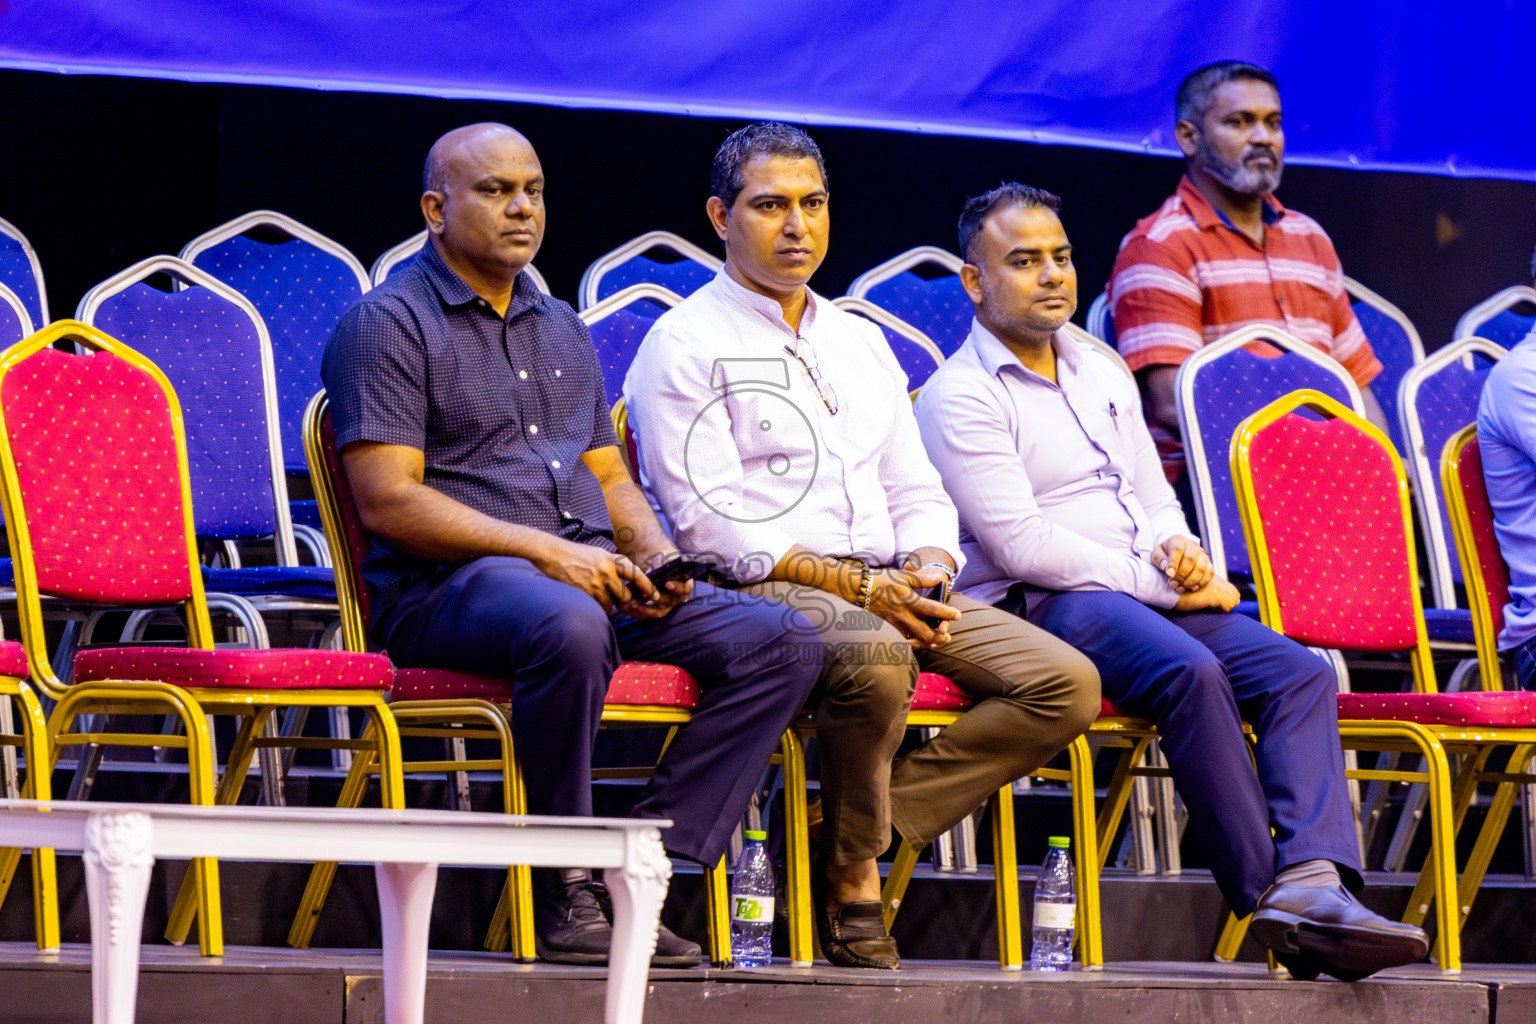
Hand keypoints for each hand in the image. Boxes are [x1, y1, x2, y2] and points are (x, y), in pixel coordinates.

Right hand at [534, 538, 661, 615]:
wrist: (554, 554)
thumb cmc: (577, 555)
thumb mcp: (600, 555)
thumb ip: (614, 569)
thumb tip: (625, 588)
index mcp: (613, 559)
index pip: (636, 575)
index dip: (648, 587)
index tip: (655, 596)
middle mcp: (607, 571)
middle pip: (625, 597)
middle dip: (622, 602)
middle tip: (616, 601)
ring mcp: (596, 583)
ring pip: (610, 604)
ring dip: (605, 604)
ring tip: (593, 593)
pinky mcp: (585, 592)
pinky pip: (596, 607)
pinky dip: (594, 606)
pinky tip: (586, 596)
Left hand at [634, 550, 695, 615]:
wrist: (659, 567)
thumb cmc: (665, 562)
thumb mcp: (667, 559)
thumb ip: (667, 563)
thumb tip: (663, 566)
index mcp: (685, 585)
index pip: (684, 588)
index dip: (677, 587)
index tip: (667, 584)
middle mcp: (678, 598)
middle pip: (668, 602)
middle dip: (655, 598)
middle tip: (643, 594)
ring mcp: (667, 606)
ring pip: (657, 612)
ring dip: (643, 609)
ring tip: (631, 604)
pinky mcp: (654, 610)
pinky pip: (647, 614)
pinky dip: (636, 611)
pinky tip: (626, 606)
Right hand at [866, 566, 959, 648]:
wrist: (858, 590)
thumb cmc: (881, 581)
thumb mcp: (902, 575)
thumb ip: (922, 578)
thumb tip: (940, 577)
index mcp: (908, 600)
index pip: (932, 609)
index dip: (947, 613)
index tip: (957, 615)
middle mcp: (902, 615)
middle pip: (925, 633)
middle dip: (939, 637)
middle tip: (948, 636)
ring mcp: (894, 624)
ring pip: (914, 641)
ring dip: (927, 643)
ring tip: (936, 643)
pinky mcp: (888, 629)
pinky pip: (902, 642)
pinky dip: (913, 645)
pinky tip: (918, 643)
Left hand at [1152, 535, 1213, 592]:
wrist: (1177, 554)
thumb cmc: (1165, 555)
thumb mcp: (1157, 554)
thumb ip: (1159, 559)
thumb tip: (1165, 567)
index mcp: (1178, 541)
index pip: (1177, 549)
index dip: (1174, 563)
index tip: (1169, 574)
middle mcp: (1192, 546)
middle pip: (1191, 559)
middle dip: (1181, 574)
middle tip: (1173, 583)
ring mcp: (1202, 554)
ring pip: (1201, 568)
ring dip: (1190, 581)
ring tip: (1180, 587)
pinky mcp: (1209, 563)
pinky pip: (1209, 574)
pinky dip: (1201, 583)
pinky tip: (1191, 588)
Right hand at [1174, 577, 1240, 612]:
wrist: (1172, 591)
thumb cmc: (1182, 593)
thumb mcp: (1199, 588)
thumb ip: (1211, 590)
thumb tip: (1223, 601)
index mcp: (1216, 579)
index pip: (1234, 592)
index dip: (1227, 600)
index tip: (1214, 602)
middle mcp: (1218, 582)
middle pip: (1236, 597)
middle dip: (1228, 604)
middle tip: (1213, 605)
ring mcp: (1217, 587)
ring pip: (1233, 602)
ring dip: (1223, 607)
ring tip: (1209, 605)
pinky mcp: (1214, 594)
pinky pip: (1227, 607)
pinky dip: (1219, 610)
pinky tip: (1207, 606)